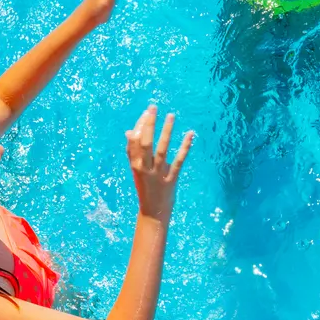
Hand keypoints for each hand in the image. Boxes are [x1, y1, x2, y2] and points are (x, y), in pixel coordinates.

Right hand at [125, 105, 193, 220]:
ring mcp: (158, 174)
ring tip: (171, 115)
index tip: (146, 112)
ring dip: (166, 132)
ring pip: (162, 150)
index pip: (134, 141)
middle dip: (149, 124)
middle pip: (145, 143)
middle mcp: (144, 169)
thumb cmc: (145, 187)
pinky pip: (179, 161)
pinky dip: (185, 147)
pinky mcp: (171, 179)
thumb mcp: (137, 169)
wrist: (153, 212)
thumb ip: (133, 152)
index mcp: (134, 165)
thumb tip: (129, 131)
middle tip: (153, 107)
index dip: (140, 125)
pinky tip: (190, 134)